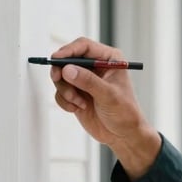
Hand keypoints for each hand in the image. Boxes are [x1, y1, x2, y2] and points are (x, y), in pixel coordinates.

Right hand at [48, 38, 160, 178]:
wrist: (123, 135)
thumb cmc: (125, 113)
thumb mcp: (109, 95)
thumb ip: (88, 81)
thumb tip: (67, 69)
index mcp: (109, 59)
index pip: (83, 46)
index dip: (68, 50)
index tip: (56, 59)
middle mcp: (95, 66)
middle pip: (68, 59)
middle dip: (62, 71)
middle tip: (58, 79)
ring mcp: (84, 79)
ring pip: (61, 76)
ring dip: (66, 90)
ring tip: (78, 103)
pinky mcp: (76, 93)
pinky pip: (60, 91)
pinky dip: (65, 100)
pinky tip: (78, 108)